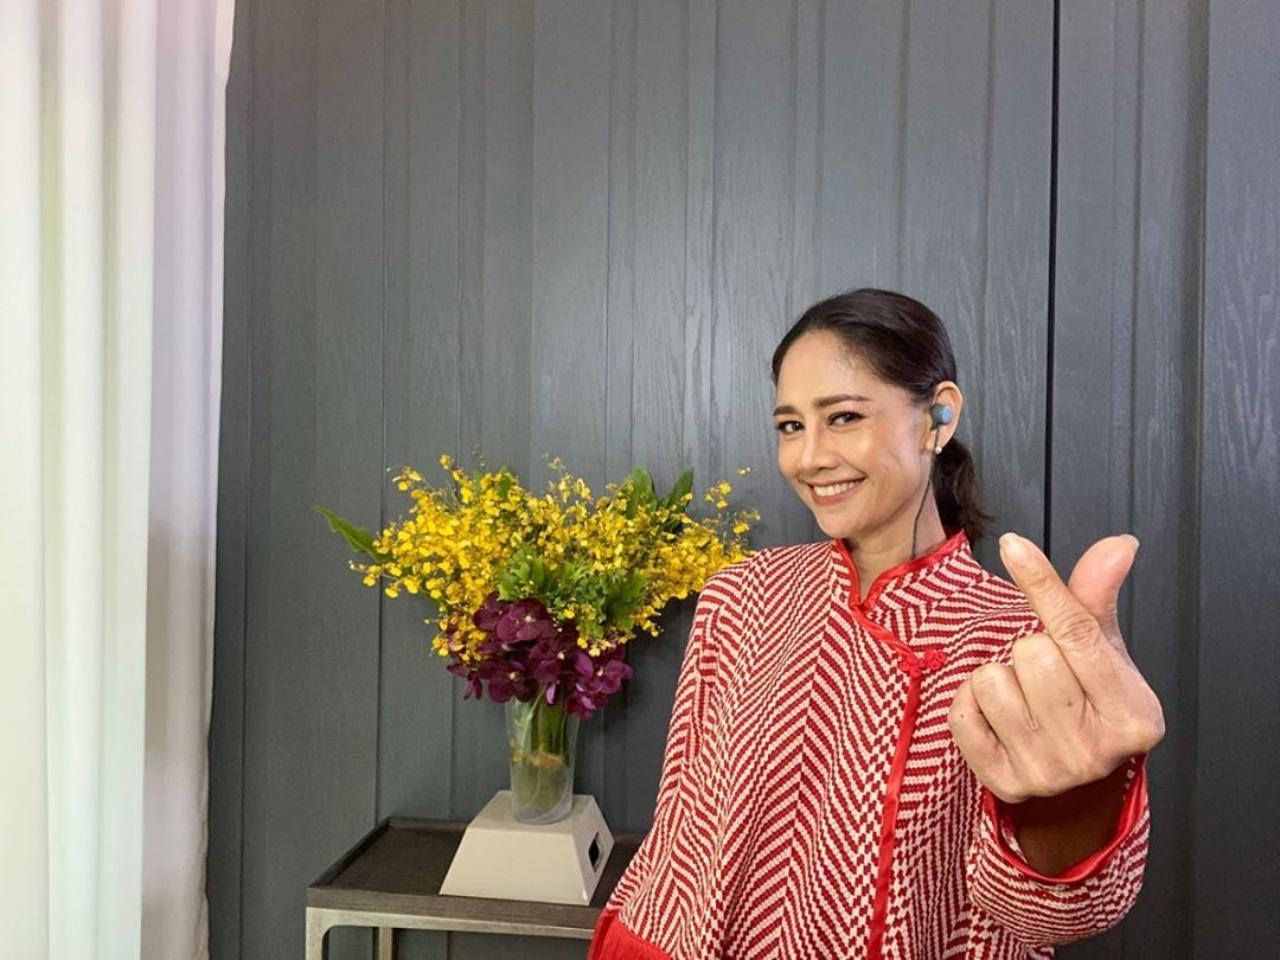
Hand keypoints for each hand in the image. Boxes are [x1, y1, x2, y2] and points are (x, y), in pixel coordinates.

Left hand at [947, 532, 1164, 803]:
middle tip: (1046, 672)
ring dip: (999, 677)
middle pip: (1030, 654)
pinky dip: (970, 703)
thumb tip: (1118, 546)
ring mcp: (1049, 774)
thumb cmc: (1089, 700)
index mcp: (1133, 716)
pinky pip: (962, 714)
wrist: (1077, 780)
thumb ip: (1097, 599)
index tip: (1014, 545)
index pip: (1077, 634)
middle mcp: (1095, 752)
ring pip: (991, 681)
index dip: (1042, 584)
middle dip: (1029, 649)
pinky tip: (997, 715)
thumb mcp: (1104, 650)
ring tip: (1024, 696)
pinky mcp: (1005, 784)